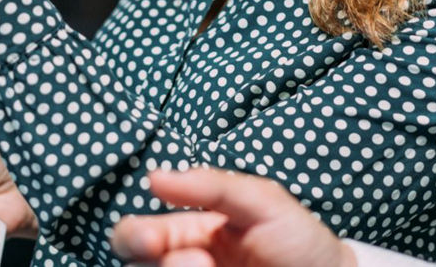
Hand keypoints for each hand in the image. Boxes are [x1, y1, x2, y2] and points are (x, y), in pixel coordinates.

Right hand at [111, 168, 356, 266]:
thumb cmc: (301, 241)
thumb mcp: (263, 202)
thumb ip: (212, 185)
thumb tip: (155, 177)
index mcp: (193, 234)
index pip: (141, 233)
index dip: (135, 235)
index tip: (154, 240)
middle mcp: (188, 264)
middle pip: (134, 265)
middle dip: (144, 256)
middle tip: (193, 263)